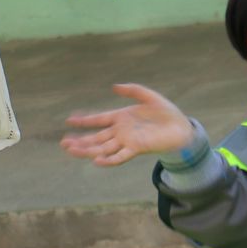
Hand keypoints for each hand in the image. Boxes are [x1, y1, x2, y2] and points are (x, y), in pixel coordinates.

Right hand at [60, 83, 195, 165]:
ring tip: (71, 150)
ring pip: (102, 148)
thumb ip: (133, 90)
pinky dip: (108, 160)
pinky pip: (119, 156)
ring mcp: (127, 141)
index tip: (69, 120)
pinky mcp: (136, 148)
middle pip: (96, 137)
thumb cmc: (167, 113)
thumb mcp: (149, 97)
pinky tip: (96, 161)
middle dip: (80, 140)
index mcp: (121, 117)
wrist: (182, 128)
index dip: (84, 121)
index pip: (98, 119)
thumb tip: (114, 87)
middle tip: (64, 143)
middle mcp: (121, 131)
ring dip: (87, 150)